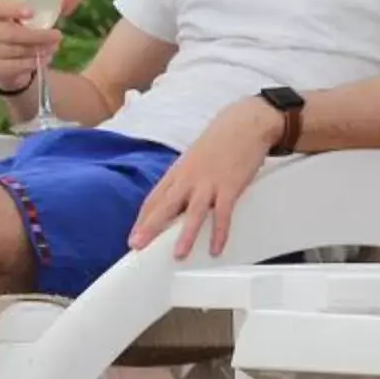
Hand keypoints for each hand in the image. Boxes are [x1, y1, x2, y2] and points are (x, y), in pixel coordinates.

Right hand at [0, 0, 78, 91]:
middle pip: (10, 33)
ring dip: (39, 49)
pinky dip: (34, 62)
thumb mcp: (38, 16)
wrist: (7, 61)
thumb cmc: (23, 29)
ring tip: (54, 46)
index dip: (14, 8)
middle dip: (37, 36)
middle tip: (58, 35)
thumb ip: (56, 4)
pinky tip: (45, 58)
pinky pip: (17, 66)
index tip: (32, 11)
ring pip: (16, 51)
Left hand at [129, 98, 284, 257]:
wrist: (245, 123)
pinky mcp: (230, 187)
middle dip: (150, 227)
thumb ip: (185, 179)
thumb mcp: (194, 159)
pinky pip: (223, 214)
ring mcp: (209, 183)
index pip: (154, 199)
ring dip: (185, 235)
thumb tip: (177, 200)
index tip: (134, 235)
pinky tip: (216, 248)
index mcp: (178, 172)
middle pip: (166, 206)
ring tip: (179, 255)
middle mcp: (190, 178)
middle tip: (137, 245)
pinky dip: (220, 233)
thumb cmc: (220, 141)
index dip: (143, 219)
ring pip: (194, 213)